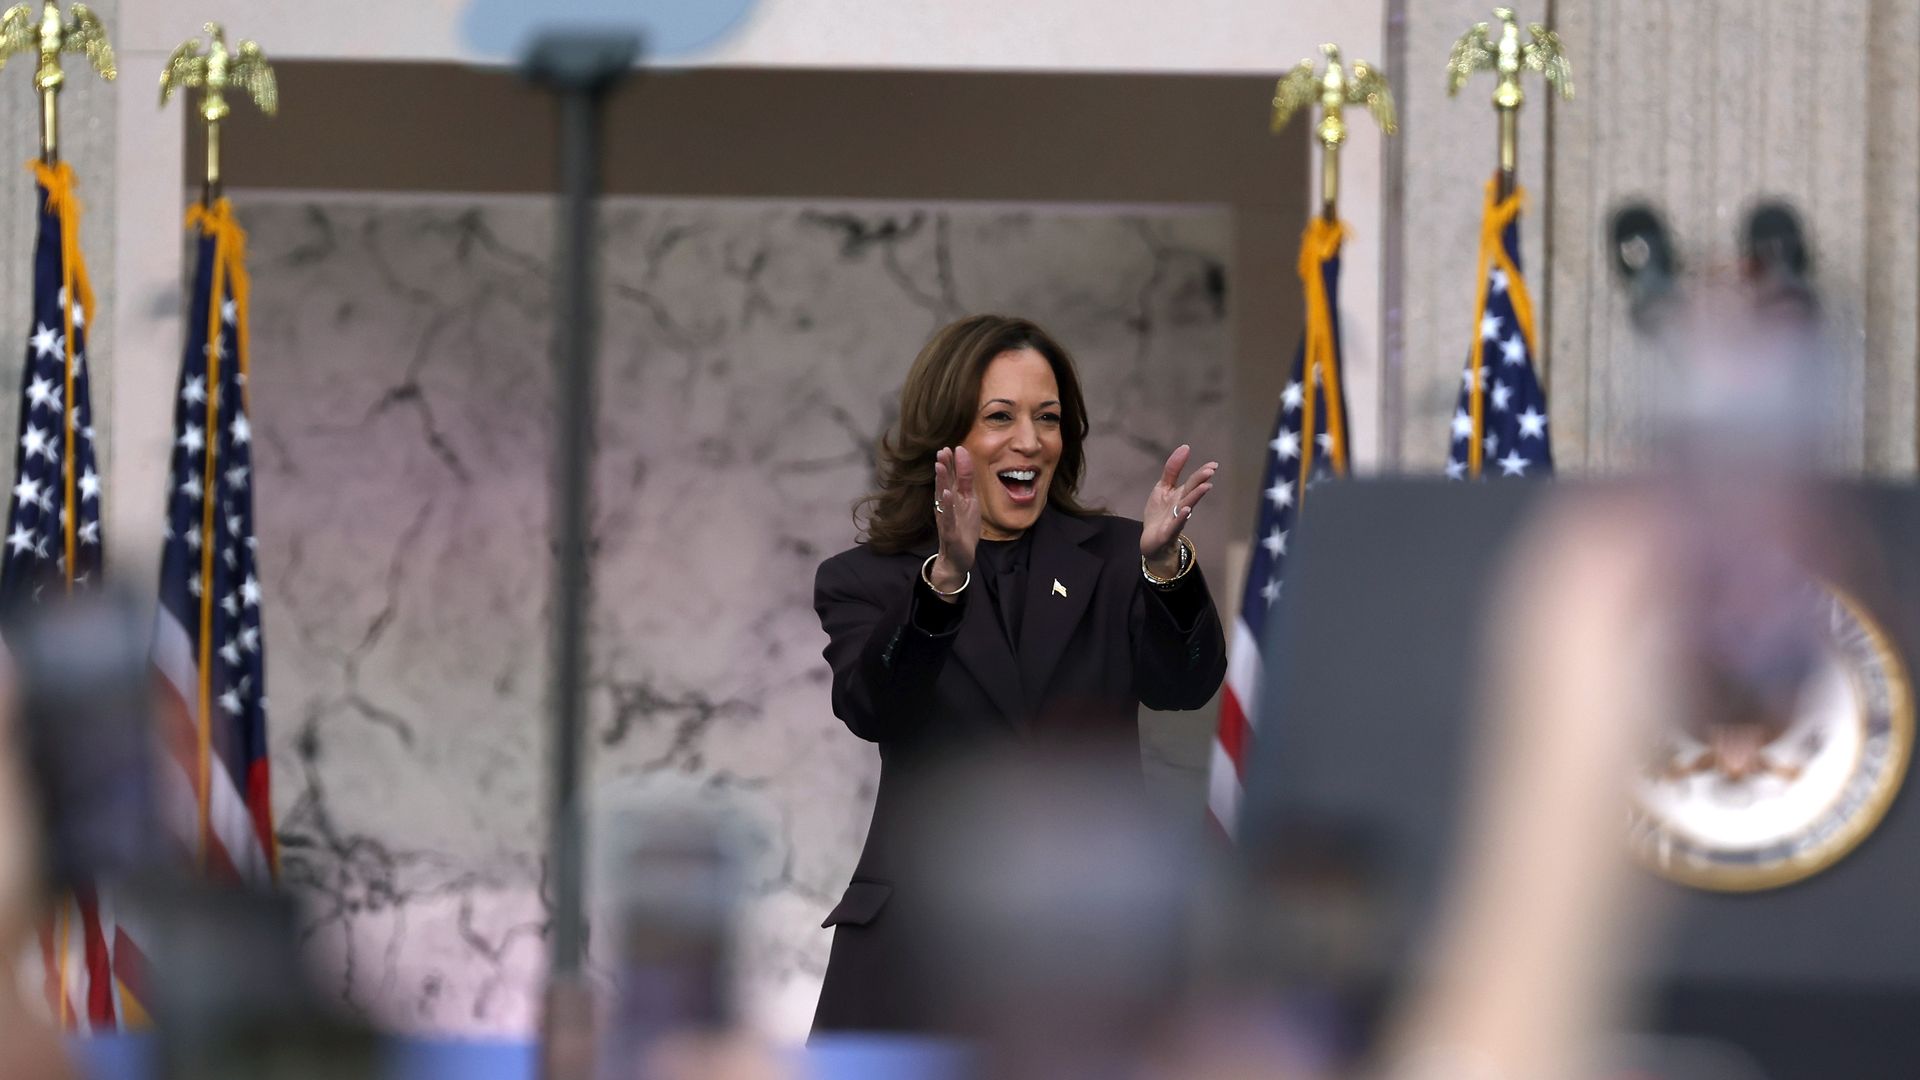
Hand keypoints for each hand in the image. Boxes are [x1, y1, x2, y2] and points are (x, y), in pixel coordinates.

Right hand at [930, 446, 980, 597]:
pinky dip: (945, 505)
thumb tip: (965, 459)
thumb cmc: (963, 528)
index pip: (951, 477)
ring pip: (942, 496)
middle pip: (944, 483)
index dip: (952, 463)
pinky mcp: (949, 531)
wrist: (958, 557)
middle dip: (943, 467)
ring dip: (940, 481)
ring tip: (939, 465)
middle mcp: (946, 505)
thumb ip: (966, 482)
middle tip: (942, 450)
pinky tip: (945, 494)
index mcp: (952, 497)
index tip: (953, 447)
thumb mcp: (969, 501)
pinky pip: (946, 516)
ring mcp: (946, 517)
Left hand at [1141, 444, 1216, 569]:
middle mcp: (1181, 505)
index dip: (1202, 472)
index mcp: (1180, 494)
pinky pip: (1176, 524)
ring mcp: (1176, 519)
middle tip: (1210, 470)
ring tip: (1205, 486)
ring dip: (1195, 496)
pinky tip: (1186, 509)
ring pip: (1187, 506)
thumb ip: (1172, 470)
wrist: (1152, 540)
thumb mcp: (1163, 488)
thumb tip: (1185, 447)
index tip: (1214, 465)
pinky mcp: (1168, 532)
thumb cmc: (1160, 513)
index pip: (1193, 481)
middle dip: (1200, 481)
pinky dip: (1181, 517)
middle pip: (1191, 491)